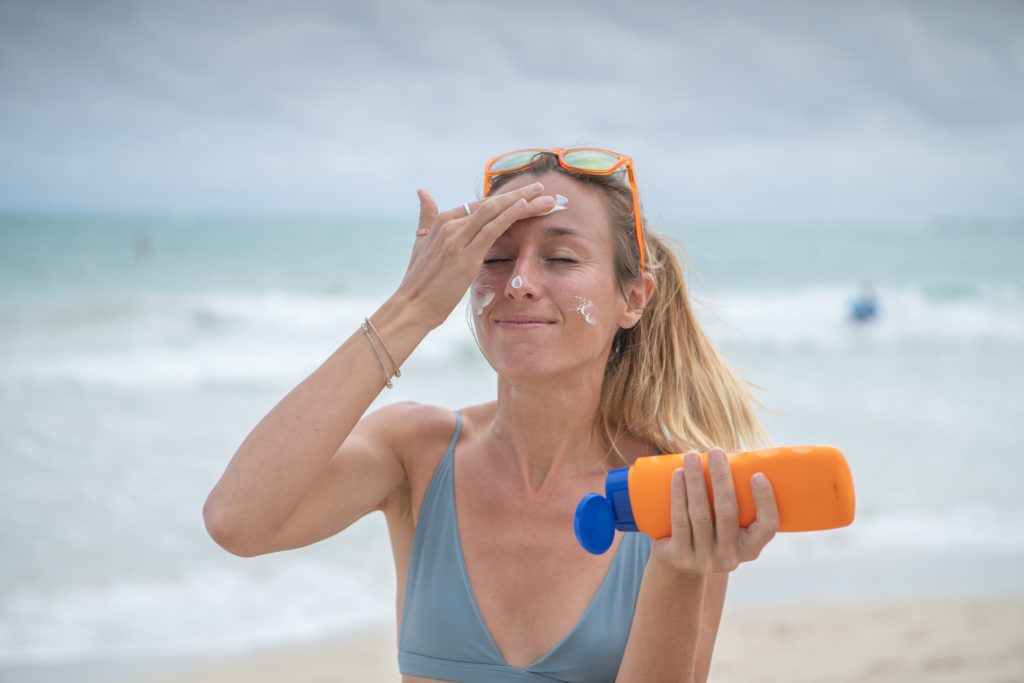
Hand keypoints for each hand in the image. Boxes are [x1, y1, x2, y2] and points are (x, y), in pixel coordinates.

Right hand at [396, 182, 556, 328]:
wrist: (411, 306)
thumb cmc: (419, 282)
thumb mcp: (420, 244)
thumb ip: (426, 217)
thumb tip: (423, 192)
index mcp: (443, 221)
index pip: (480, 205)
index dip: (505, 200)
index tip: (526, 197)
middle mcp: (450, 225)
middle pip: (491, 204)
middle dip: (520, 196)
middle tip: (542, 189)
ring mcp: (457, 239)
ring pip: (496, 212)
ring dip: (524, 202)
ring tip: (547, 198)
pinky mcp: (466, 255)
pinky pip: (492, 229)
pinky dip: (510, 215)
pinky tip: (526, 207)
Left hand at [651, 448, 778, 574]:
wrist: (679, 564)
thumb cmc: (710, 530)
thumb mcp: (727, 521)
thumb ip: (736, 492)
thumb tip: (735, 454)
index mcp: (751, 547)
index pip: (767, 526)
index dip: (765, 501)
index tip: (758, 474)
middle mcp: (730, 557)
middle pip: (727, 512)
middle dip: (721, 478)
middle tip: (716, 451)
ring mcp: (705, 559)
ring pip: (700, 514)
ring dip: (696, 480)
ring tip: (692, 456)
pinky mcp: (680, 556)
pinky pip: (679, 520)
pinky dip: (678, 494)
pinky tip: (678, 474)